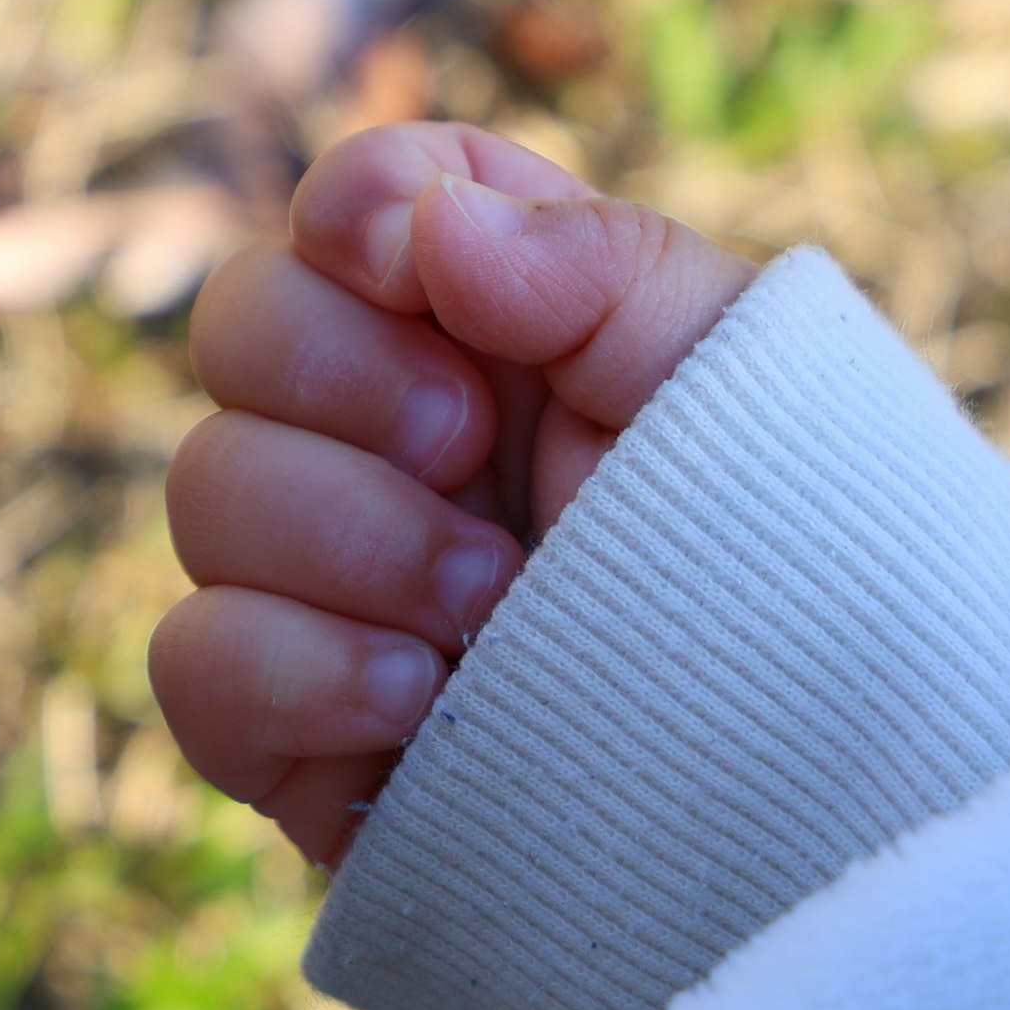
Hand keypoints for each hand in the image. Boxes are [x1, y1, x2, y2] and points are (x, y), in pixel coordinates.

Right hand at [148, 124, 754, 865]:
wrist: (817, 801)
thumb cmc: (798, 570)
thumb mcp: (737, 379)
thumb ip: (594, 265)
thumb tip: (428, 222)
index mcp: (493, 327)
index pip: (350, 208)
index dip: (357, 211)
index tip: (414, 265)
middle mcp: (386, 439)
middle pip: (239, 325)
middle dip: (342, 378)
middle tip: (470, 448)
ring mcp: (328, 584)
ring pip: (206, 490)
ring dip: (351, 537)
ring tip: (493, 606)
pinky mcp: (293, 728)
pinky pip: (191, 664)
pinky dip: (293, 668)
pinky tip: (419, 701)